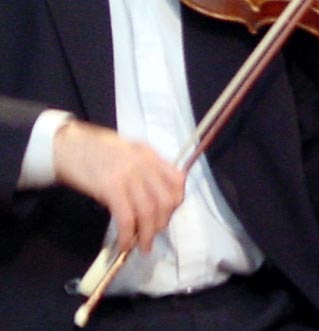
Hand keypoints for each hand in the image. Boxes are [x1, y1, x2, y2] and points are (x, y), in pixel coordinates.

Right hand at [54, 120, 184, 251]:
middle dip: (162, 222)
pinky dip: (128, 236)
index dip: (175, 202)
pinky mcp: (111, 187)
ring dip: (148, 235)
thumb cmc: (94, 149)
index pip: (177, 180)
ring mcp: (128, 175)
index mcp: (149, 154)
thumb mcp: (127, 151)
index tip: (167, 214)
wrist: (66, 145)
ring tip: (143, 247)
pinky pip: (127, 218)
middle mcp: (143, 164)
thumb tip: (152, 195)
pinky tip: (125, 244)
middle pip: (166, 200)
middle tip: (153, 233)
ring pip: (148, 212)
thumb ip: (143, 168)